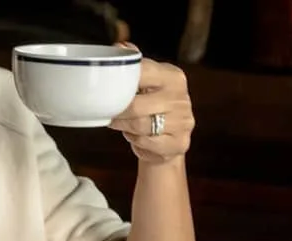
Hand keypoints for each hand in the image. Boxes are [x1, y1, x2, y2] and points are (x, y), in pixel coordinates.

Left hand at [108, 46, 194, 164]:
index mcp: (173, 76)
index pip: (143, 73)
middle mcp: (181, 97)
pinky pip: (147, 144)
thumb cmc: (152, 109)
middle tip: (109, 114)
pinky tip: (136, 139)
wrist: (169, 142)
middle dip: (118, 113)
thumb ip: (135, 67)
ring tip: (122, 125)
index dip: (122, 83)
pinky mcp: (180, 143)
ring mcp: (183, 121)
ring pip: (140, 127)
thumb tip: (119, 46)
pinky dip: (137, 143)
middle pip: (136, 106)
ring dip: (125, 128)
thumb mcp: (147, 85)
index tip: (108, 90)